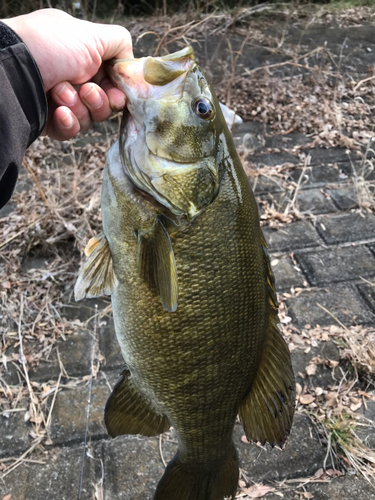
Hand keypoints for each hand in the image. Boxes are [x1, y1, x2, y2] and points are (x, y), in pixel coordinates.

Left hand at [3, 9, 132, 139]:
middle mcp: (74, 78)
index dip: (118, 92)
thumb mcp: (91, 35)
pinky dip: (68, 122)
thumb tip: (131, 62)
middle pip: (106, 104)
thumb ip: (119, 43)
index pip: (113, 82)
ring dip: (80, 107)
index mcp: (84, 57)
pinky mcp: (50, 121)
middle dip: (98, 100)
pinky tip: (58, 111)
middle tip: (85, 89)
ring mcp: (61, 101)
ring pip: (90, 119)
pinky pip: (71, 131)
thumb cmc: (49, 46)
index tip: (118, 94)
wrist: (11, 70)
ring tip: (59, 92)